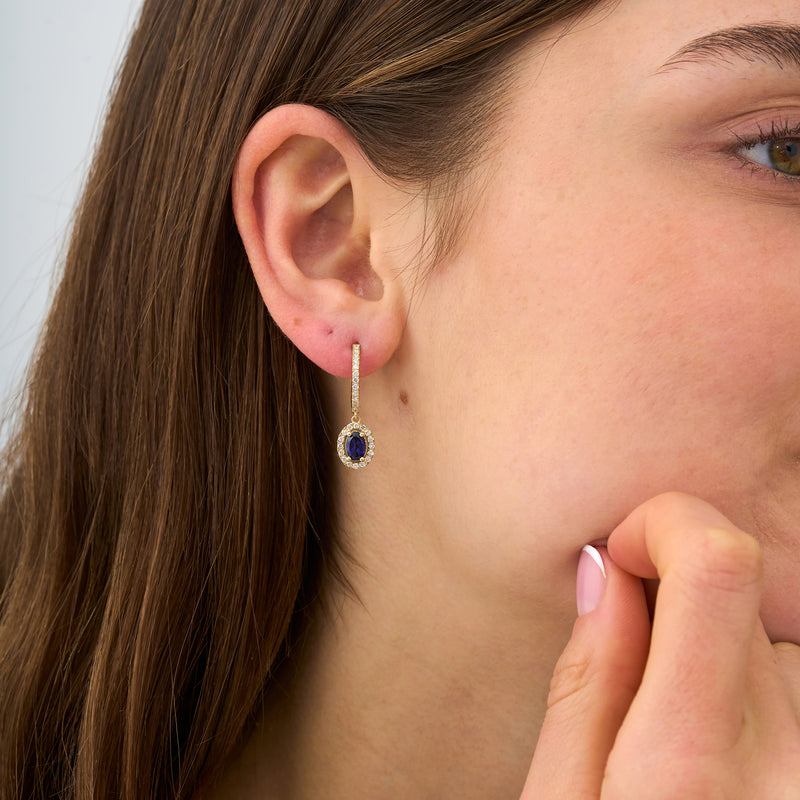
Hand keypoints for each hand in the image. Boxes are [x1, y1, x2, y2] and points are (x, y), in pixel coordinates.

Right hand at [522, 493, 799, 798]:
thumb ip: (585, 684)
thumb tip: (606, 570)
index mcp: (687, 766)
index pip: (717, 566)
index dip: (669, 522)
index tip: (624, 548)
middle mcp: (787, 768)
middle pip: (737, 599)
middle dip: (673, 603)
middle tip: (634, 667)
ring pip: (774, 646)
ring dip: (721, 661)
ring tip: (686, 744)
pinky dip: (761, 703)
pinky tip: (731, 767)